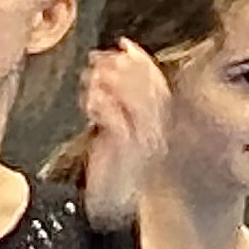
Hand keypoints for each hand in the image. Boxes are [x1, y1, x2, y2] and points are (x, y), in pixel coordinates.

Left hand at [78, 40, 169, 227]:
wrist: (110, 204)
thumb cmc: (111, 163)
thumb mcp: (117, 126)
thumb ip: (119, 98)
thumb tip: (115, 60)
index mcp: (159, 123)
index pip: (158, 83)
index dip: (142, 61)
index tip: (123, 45)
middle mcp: (157, 131)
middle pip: (150, 89)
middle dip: (125, 69)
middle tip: (100, 58)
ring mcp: (144, 144)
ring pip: (136, 104)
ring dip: (113, 84)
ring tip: (91, 77)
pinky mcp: (125, 156)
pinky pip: (118, 124)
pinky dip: (104, 107)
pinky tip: (89, 102)